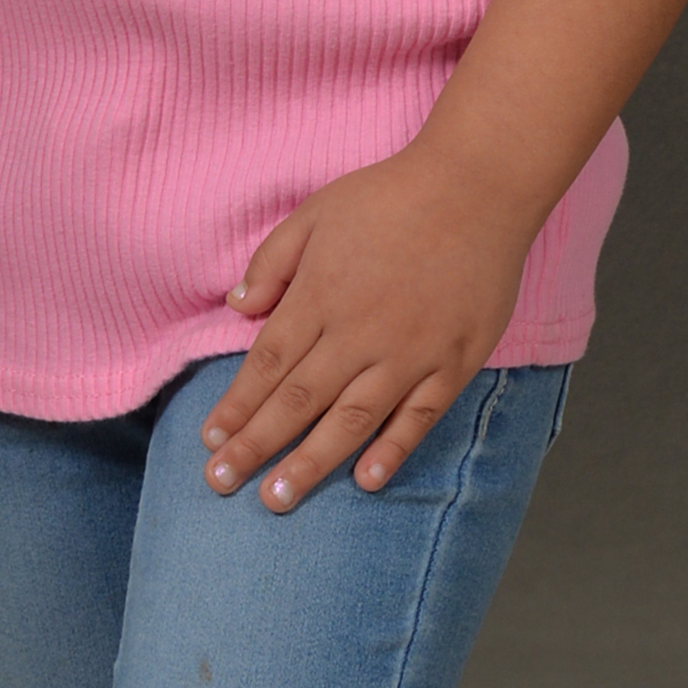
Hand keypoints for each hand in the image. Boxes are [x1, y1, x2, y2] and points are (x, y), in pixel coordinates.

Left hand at [200, 146, 538, 510]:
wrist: (477, 187)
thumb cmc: (390, 195)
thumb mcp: (316, 212)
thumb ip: (273, 261)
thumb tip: (236, 306)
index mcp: (321, 295)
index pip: (267, 364)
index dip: (236, 407)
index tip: (210, 442)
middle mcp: (359, 332)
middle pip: (298, 401)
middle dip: (256, 446)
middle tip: (221, 485)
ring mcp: (409, 352)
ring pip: (351, 421)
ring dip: (310, 463)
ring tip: (277, 500)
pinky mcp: (453, 361)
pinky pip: (418, 417)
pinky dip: (391, 451)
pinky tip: (365, 482)